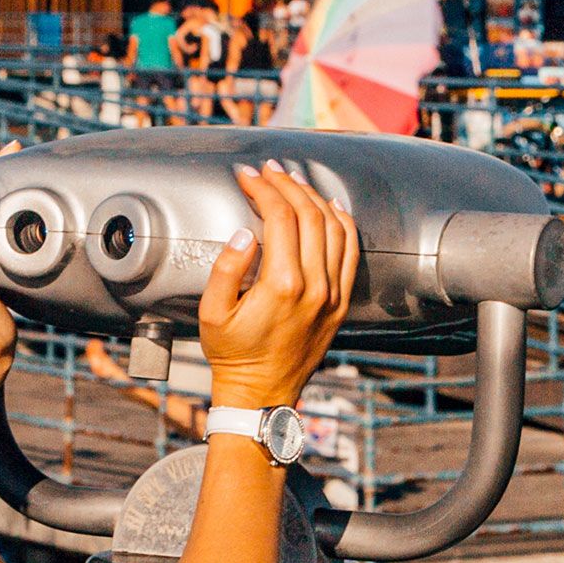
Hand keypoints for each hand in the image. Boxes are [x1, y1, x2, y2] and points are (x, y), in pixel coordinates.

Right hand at [199, 161, 355, 411]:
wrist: (262, 393)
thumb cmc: (232, 354)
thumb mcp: (212, 313)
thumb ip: (225, 270)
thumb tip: (243, 234)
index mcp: (283, 285)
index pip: (280, 217)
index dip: (263, 188)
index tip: (248, 175)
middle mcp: (315, 286)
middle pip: (309, 214)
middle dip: (287, 184)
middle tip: (269, 170)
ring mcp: (333, 294)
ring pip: (334, 227)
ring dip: (314, 197)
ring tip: (293, 181)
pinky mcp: (340, 302)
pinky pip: (351, 252)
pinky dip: (344, 223)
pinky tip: (330, 206)